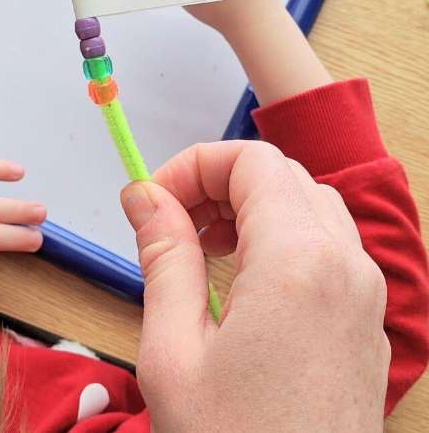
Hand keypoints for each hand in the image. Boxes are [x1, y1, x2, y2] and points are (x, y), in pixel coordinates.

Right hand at [122, 141, 388, 431]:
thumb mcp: (171, 350)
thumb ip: (164, 257)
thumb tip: (145, 195)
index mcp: (298, 264)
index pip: (251, 161)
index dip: (191, 166)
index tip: (148, 204)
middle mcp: (347, 269)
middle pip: (284, 177)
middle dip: (218, 184)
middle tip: (167, 226)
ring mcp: (366, 300)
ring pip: (312, 209)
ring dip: (251, 211)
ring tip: (201, 252)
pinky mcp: (366, 329)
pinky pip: (330, 252)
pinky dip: (281, 243)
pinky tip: (240, 288)